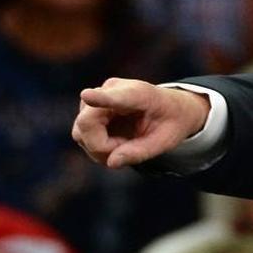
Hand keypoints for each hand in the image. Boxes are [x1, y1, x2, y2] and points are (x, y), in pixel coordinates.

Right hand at [72, 78, 209, 168]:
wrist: (172, 107)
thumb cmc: (171, 121)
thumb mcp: (165, 140)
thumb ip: (140, 151)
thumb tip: (111, 163)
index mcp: (139, 94)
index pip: (115, 96)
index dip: (100, 98)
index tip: (87, 95)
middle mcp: (112, 89)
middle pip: (87, 123)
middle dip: (102, 146)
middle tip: (127, 150)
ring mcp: (97, 97)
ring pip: (80, 131)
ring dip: (100, 147)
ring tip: (126, 144)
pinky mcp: (89, 109)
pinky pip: (82, 134)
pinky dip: (97, 145)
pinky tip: (118, 141)